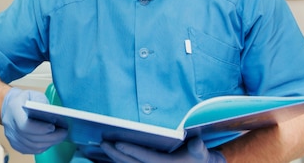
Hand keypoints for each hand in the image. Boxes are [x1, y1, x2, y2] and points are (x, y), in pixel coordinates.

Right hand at [1, 87, 67, 153]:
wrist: (10, 106)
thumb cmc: (24, 100)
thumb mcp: (34, 94)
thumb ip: (42, 102)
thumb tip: (53, 115)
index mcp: (13, 109)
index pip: (25, 125)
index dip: (40, 129)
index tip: (53, 127)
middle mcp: (10, 124)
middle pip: (30, 137)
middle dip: (50, 137)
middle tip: (63, 133)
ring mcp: (11, 136)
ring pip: (32, 145)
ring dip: (48, 143)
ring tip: (60, 137)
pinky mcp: (15, 144)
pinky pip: (30, 150)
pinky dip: (42, 147)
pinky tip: (50, 141)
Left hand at [101, 137, 225, 162]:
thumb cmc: (198, 159)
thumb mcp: (201, 153)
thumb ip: (198, 148)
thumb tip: (196, 143)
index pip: (146, 158)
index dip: (131, 150)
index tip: (117, 143)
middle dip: (115, 154)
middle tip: (103, 142)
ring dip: (113, 159)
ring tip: (102, 147)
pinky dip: (118, 162)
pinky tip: (107, 156)